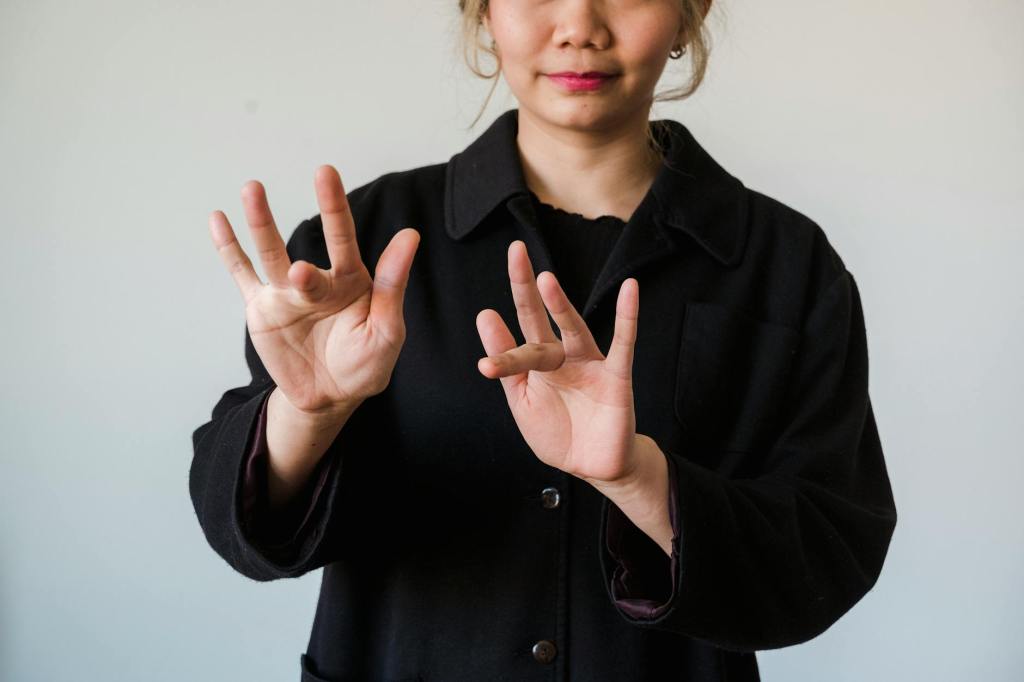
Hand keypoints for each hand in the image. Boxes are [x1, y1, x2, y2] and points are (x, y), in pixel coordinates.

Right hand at [209, 164, 419, 418]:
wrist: (330, 398)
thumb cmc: (365, 364)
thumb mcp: (386, 330)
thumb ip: (392, 285)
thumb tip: (410, 234)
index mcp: (350, 281)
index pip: (343, 239)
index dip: (334, 207)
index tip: (325, 174)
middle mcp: (316, 281)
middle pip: (301, 247)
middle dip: (284, 224)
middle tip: (267, 191)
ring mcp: (286, 293)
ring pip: (269, 253)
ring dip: (259, 222)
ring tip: (252, 190)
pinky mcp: (262, 309)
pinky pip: (242, 275)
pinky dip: (229, 249)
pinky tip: (218, 220)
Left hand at [475, 240, 641, 486]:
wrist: (592, 466)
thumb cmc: (558, 432)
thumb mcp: (523, 401)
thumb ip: (507, 363)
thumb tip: (485, 315)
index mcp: (536, 365)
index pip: (515, 345)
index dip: (500, 347)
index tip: (485, 343)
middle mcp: (561, 357)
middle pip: (540, 318)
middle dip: (526, 287)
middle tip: (515, 252)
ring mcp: (589, 364)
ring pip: (573, 329)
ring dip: (560, 305)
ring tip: (546, 279)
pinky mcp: (616, 377)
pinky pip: (624, 344)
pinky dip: (628, 317)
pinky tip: (629, 291)